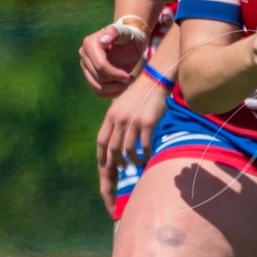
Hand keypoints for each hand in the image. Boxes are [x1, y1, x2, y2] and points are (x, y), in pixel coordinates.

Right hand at [79, 20, 148, 95]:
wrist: (126, 42)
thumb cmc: (127, 37)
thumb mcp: (124, 32)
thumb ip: (115, 32)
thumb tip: (104, 40)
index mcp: (89, 44)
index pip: (101, 66)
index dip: (116, 74)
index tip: (130, 76)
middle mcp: (83, 55)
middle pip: (99, 78)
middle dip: (118, 82)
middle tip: (131, 78)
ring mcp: (85, 67)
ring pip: (98, 88)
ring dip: (116, 89)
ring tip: (128, 82)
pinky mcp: (89, 76)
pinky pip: (98, 92)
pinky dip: (112, 93)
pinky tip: (122, 86)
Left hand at [96, 77, 169, 212]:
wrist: (155, 80)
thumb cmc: (140, 94)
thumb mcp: (122, 106)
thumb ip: (117, 122)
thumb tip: (116, 143)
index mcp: (110, 117)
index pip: (101, 143)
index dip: (102, 159)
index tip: (105, 172)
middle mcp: (118, 120)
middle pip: (112, 150)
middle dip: (115, 167)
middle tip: (120, 175)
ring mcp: (132, 122)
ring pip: (127, 150)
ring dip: (131, 162)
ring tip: (137, 166)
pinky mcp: (147, 123)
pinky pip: (143, 145)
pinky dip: (144, 155)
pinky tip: (147, 159)